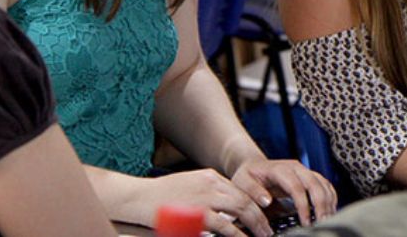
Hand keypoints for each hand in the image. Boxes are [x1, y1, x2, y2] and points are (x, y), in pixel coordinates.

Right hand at [140, 168, 268, 236]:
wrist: (138, 196)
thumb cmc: (160, 196)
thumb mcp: (189, 186)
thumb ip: (208, 194)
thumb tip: (226, 210)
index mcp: (209, 176)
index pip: (240, 189)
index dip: (254, 202)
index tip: (263, 213)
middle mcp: (211, 184)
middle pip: (244, 198)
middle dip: (259, 215)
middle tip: (268, 229)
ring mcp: (205, 198)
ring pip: (240, 209)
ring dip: (254, 224)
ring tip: (262, 235)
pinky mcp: (197, 213)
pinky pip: (224, 224)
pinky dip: (236, 233)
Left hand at [231, 158, 337, 225]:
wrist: (254, 166)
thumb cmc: (248, 176)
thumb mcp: (243, 182)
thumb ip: (253, 191)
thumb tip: (267, 201)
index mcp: (280, 169)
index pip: (297, 186)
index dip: (303, 205)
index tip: (306, 222)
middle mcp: (296, 168)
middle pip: (315, 184)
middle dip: (321, 205)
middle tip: (322, 223)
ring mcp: (304, 171)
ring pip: (323, 184)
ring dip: (328, 203)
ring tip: (327, 220)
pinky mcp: (309, 177)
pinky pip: (326, 186)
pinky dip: (330, 198)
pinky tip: (329, 211)